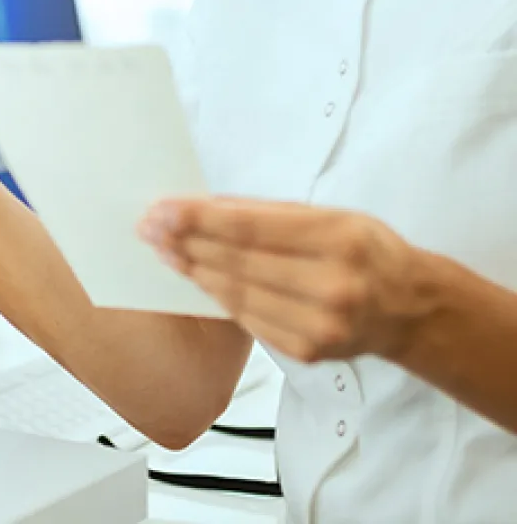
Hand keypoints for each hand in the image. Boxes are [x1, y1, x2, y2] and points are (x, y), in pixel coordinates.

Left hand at [140, 198, 435, 363]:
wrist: (408, 309)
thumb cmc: (365, 250)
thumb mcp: (329, 214)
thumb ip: (269, 212)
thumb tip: (205, 206)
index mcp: (339, 240)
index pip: (252, 228)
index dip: (200, 219)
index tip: (162, 209)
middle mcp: (332, 286)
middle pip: (238, 262)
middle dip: (186, 242)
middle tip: (148, 227)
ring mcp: (320, 325)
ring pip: (237, 294)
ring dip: (192, 270)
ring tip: (162, 250)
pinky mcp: (307, 351)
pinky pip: (247, 319)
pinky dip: (217, 296)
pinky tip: (195, 277)